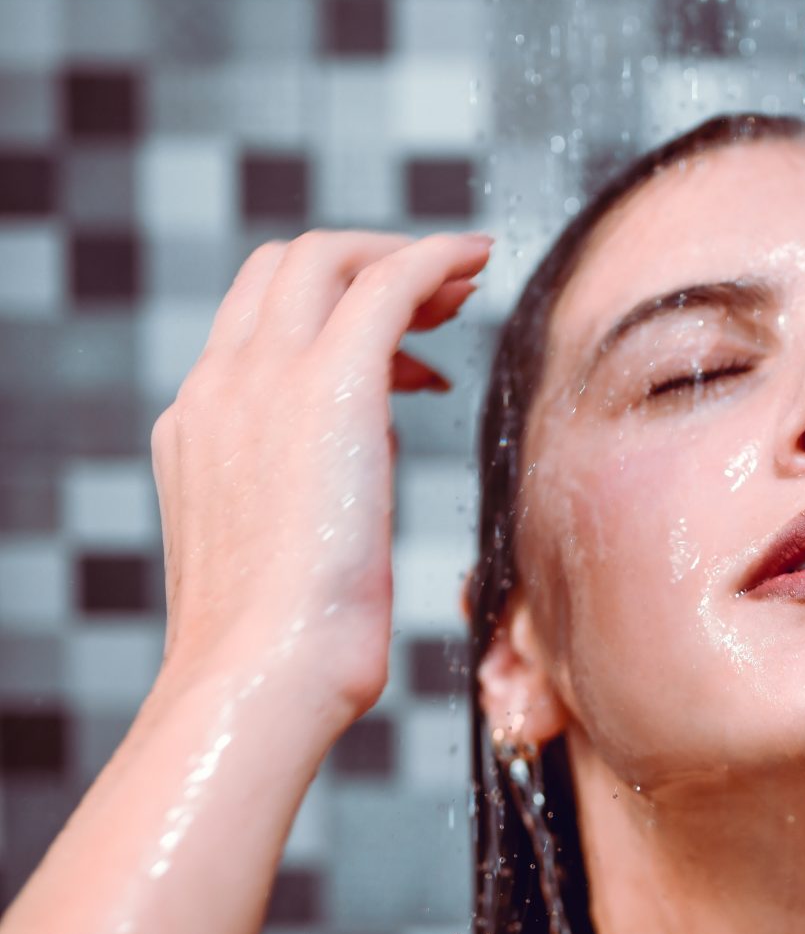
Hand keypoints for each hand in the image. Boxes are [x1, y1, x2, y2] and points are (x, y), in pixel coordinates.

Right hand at [150, 228, 491, 729]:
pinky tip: (479, 258)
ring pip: (325, 260)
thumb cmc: (284, 656)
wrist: (260, 677)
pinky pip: (386, 281)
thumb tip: (370, 467)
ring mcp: (262, 381)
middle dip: (364, 265)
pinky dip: (434, 256)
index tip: (399, 348)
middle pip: (282, 271)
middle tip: (440, 300)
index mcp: (197, 429)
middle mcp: (218, 390)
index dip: (326, 314)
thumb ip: (313, 495)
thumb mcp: (282, 559)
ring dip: (402, 259)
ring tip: (466, 288)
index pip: (253, 327)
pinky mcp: (327, 385)